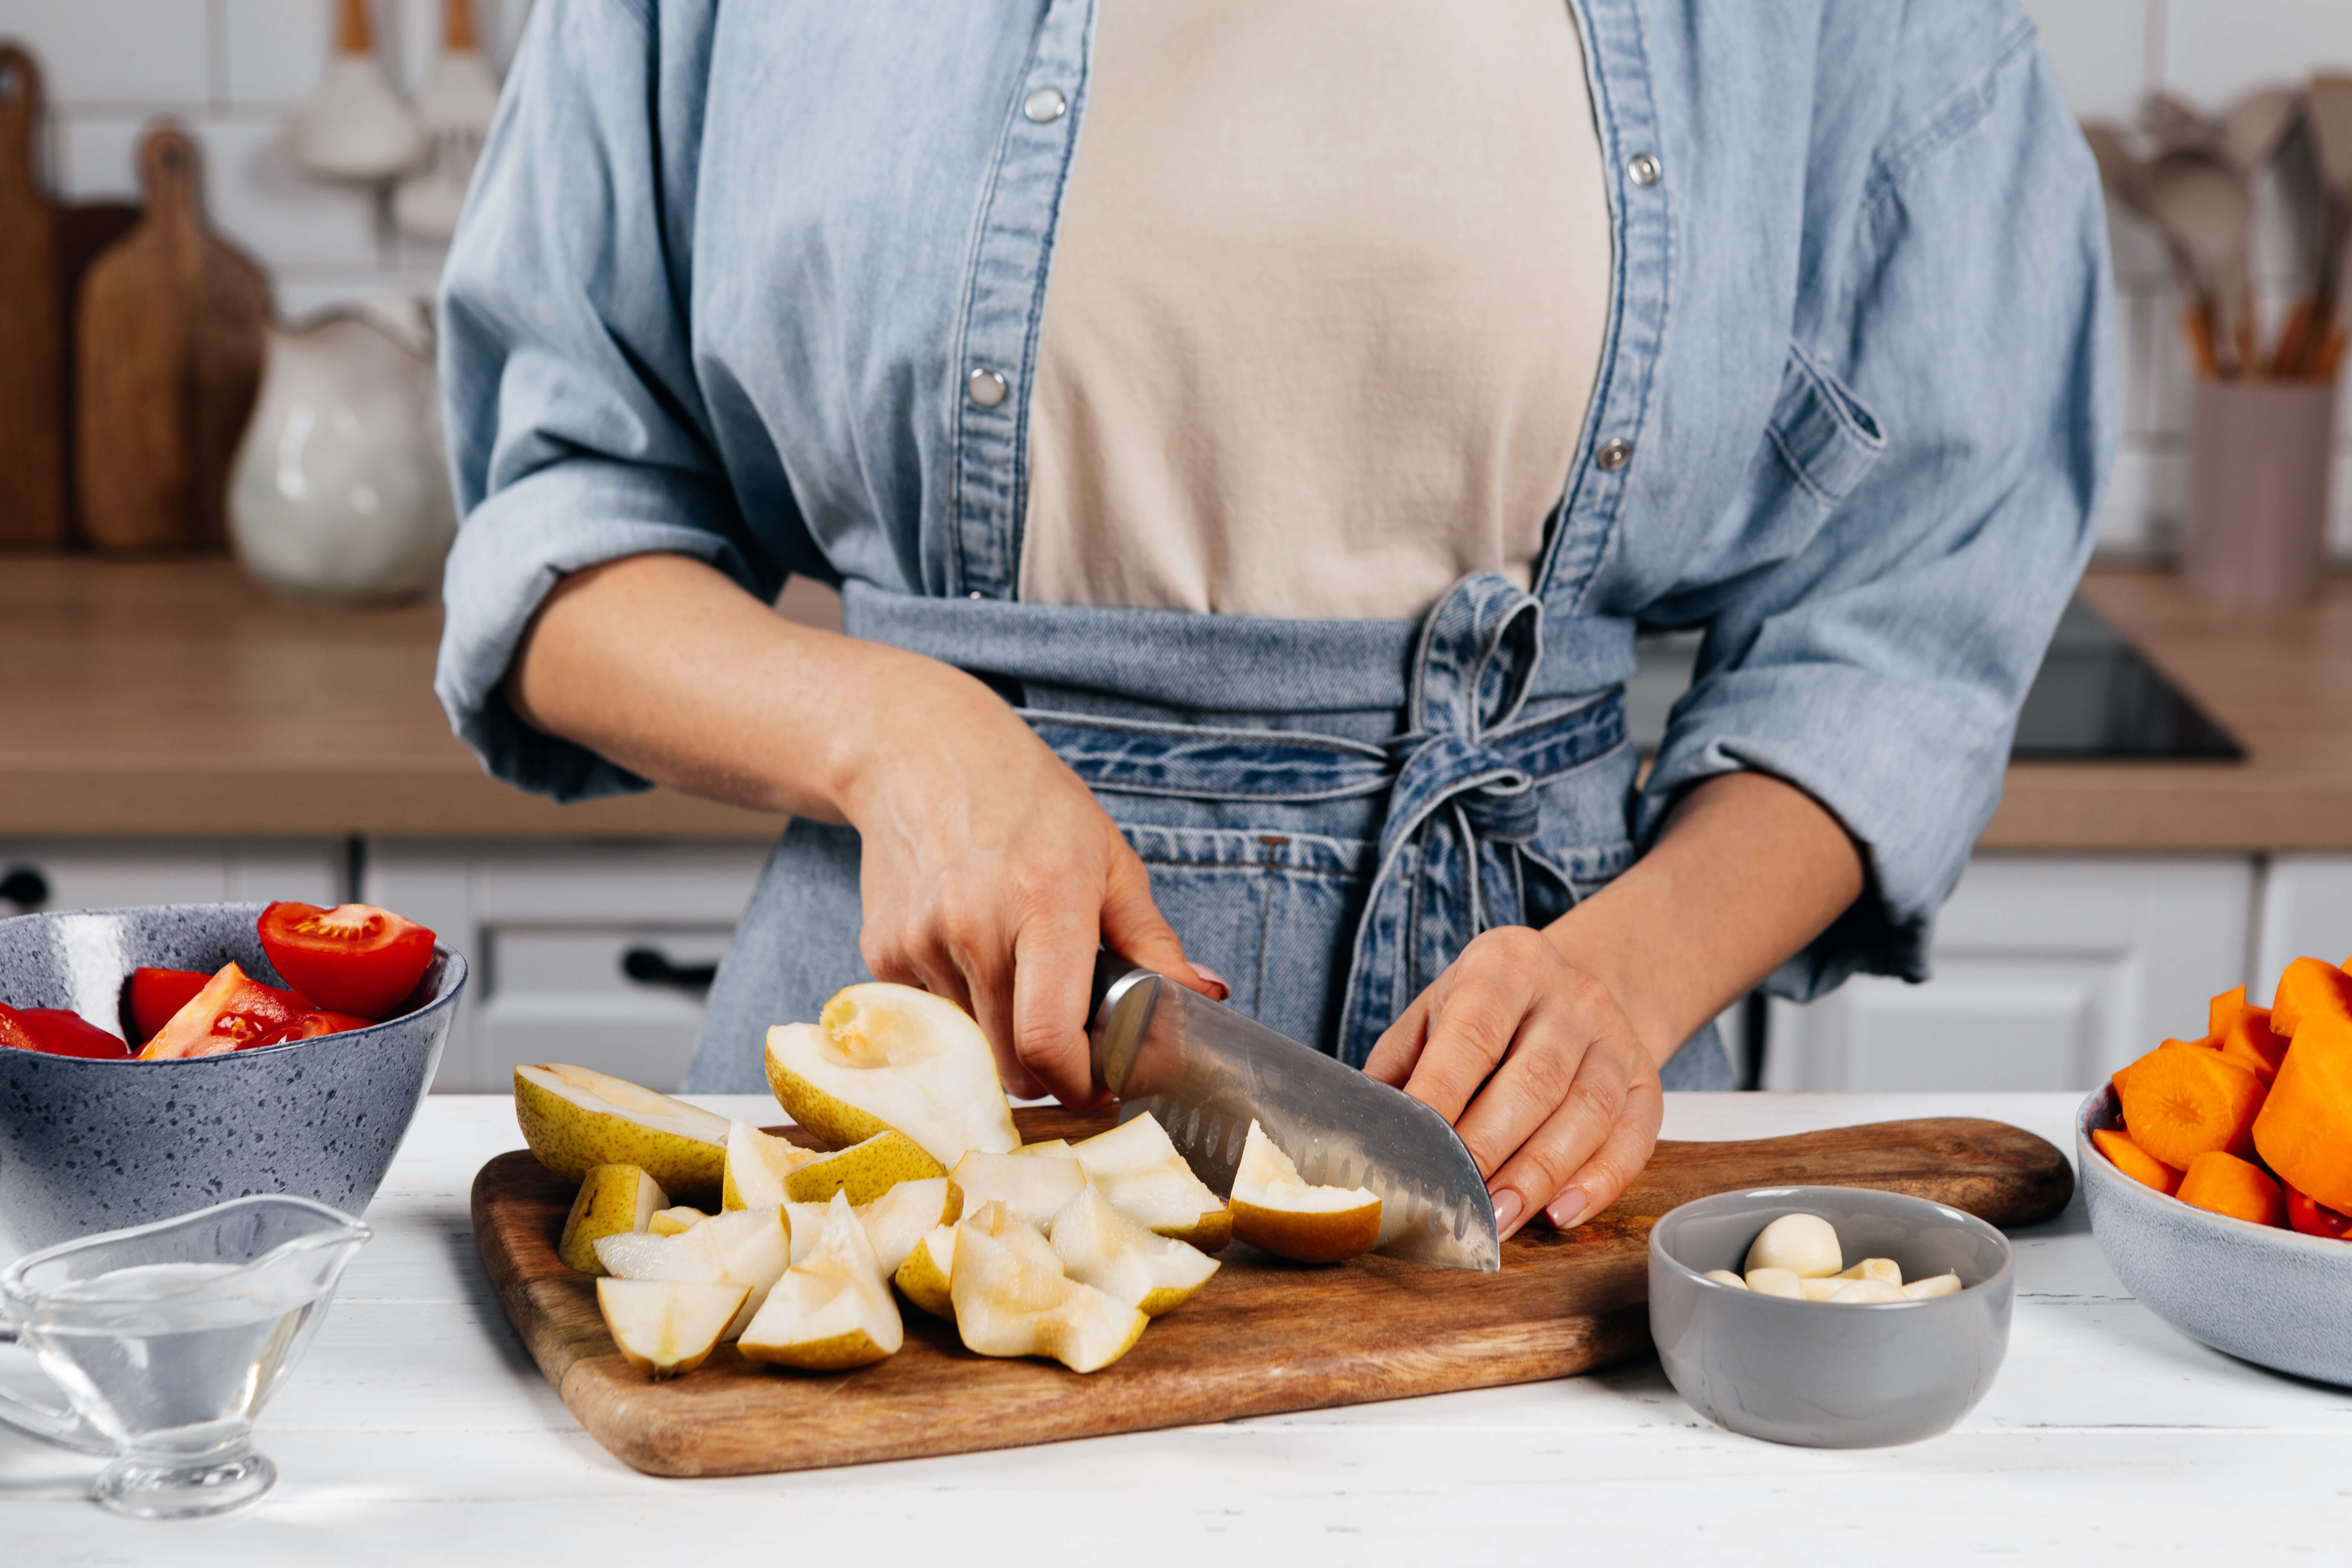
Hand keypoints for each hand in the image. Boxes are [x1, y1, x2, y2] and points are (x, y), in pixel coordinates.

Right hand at [834, 654, 1223, 1105]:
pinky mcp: (882, 954)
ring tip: (1017, 970)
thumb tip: (1204, 998)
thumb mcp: (1108, 860)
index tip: (1103, 1085)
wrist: (919, 752)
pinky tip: (970, 949)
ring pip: (973, 1047)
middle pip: (1012, 1064)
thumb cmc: (1026, 802)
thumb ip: (1153, 941)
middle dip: (1050, 1069)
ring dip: (1003, 1034)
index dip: (1081, 1084)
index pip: (1050, 1040)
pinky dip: (962, 1005)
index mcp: (1045, 903)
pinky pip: (933, 1018)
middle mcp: (973, 929)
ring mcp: (920, 943)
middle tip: (1072, 1036)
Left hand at [1362, 927, 1661, 1239]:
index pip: (1473, 1035)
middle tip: (1457, 1201)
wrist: (1567, 989)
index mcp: (1505, 965)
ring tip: (1500, 1220)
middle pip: (1535, 1080)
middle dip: (1491, 1149)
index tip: (1415, 1151)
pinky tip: (1560, 1213)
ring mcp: (1616, 1037)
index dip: (1443, 1096)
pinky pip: (1633, 1137)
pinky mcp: (1647, 1079)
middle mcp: (1570, 995)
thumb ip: (1400, 1069)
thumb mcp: (1433, 1016)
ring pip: (1586, 1112)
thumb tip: (1362, 1136)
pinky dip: (1598, 1182)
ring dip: (1540, 1175)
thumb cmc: (1484, 1014)